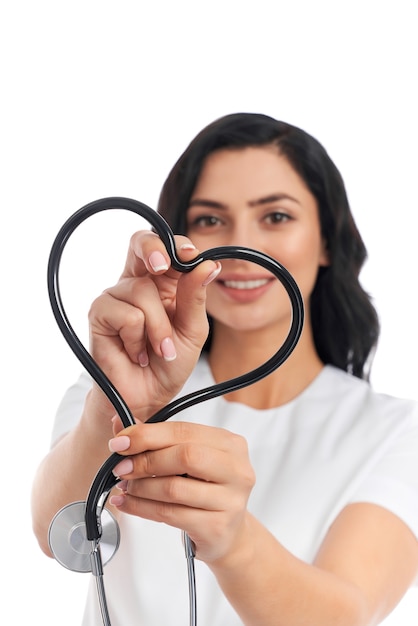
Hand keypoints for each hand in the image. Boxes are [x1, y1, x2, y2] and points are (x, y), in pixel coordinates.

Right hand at [88, 230, 220, 420]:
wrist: (148, 397)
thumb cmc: (169, 362)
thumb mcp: (193, 329)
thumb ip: (196, 297)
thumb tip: (207, 265)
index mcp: (162, 281)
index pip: (167, 248)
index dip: (178, 245)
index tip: (192, 255)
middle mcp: (136, 282)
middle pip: (139, 243)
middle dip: (153, 248)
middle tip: (162, 264)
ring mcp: (115, 296)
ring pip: (142, 291)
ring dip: (159, 328)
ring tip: (161, 350)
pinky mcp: (99, 314)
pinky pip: (127, 315)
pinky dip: (139, 340)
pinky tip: (137, 354)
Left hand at [108, 420, 255, 563]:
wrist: (228, 534)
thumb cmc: (206, 490)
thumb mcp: (188, 460)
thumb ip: (157, 440)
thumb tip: (120, 425)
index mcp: (230, 444)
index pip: (184, 431)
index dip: (148, 435)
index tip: (120, 442)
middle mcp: (237, 469)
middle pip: (184, 456)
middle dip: (145, 461)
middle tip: (121, 468)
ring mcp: (230, 500)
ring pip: (174, 488)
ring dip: (140, 487)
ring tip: (125, 487)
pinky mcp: (217, 527)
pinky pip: (169, 514)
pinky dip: (141, 508)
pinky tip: (128, 503)